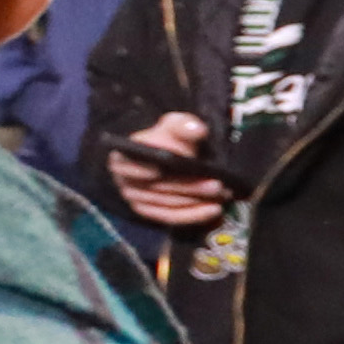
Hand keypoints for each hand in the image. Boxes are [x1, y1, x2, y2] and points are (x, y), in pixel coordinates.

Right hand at [107, 120, 226, 230]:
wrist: (169, 157)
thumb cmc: (168, 140)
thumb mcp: (174, 125)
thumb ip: (183, 125)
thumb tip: (197, 130)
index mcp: (122, 159)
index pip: (129, 166)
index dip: (141, 169)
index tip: (158, 171)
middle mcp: (125, 183)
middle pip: (156, 187)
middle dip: (187, 187)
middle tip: (216, 184)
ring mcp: (137, 201)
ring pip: (168, 204)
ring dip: (196, 201)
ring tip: (222, 195)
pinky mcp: (152, 214)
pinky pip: (173, 217)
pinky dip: (195, 215)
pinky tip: (214, 210)